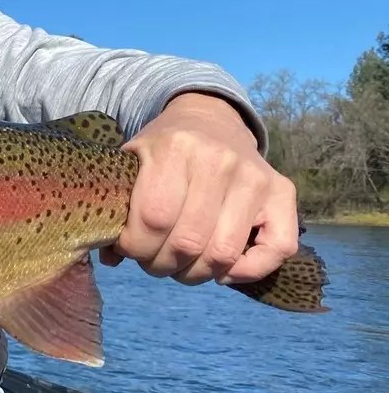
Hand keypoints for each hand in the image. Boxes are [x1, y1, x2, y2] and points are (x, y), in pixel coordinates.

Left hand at [100, 92, 298, 285]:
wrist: (207, 119)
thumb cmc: (162, 150)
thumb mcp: (131, 163)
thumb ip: (117, 208)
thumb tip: (109, 259)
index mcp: (175, 147)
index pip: (154, 218)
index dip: (136, 247)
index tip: (128, 248)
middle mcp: (220, 159)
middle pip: (187, 242)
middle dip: (161, 265)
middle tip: (154, 261)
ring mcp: (255, 175)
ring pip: (223, 253)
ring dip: (195, 274)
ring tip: (181, 266)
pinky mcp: (283, 190)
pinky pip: (278, 248)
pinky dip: (247, 272)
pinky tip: (222, 271)